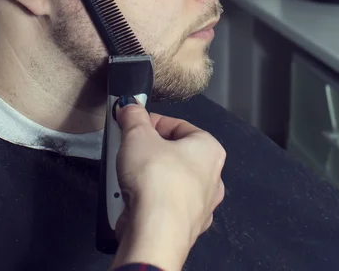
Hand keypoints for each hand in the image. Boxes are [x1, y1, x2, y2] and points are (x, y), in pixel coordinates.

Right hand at [111, 100, 225, 270]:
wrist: (154, 233)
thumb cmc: (157, 181)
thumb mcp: (137, 134)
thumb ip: (133, 116)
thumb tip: (129, 106)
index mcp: (209, 149)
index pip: (178, 125)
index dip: (152, 122)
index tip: (134, 123)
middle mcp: (212, 178)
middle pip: (174, 153)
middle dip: (149, 149)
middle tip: (129, 147)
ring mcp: (200, 206)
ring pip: (169, 180)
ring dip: (147, 175)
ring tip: (127, 173)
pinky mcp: (183, 227)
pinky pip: (162, 204)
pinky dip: (147, 200)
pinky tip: (130, 198)